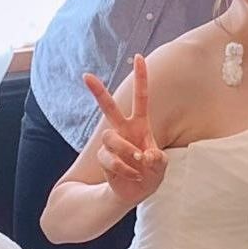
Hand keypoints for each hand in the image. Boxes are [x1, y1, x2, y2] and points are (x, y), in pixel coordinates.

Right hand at [83, 54, 167, 203]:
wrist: (134, 192)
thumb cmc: (151, 173)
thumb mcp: (161, 167)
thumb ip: (158, 161)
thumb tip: (146, 155)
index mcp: (141, 124)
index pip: (141, 97)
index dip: (141, 77)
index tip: (139, 57)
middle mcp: (124, 130)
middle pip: (109, 108)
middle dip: (97, 92)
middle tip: (86, 75)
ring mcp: (113, 144)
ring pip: (111, 138)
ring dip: (126, 151)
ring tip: (138, 163)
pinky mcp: (104, 158)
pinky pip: (110, 159)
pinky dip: (124, 169)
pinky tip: (133, 175)